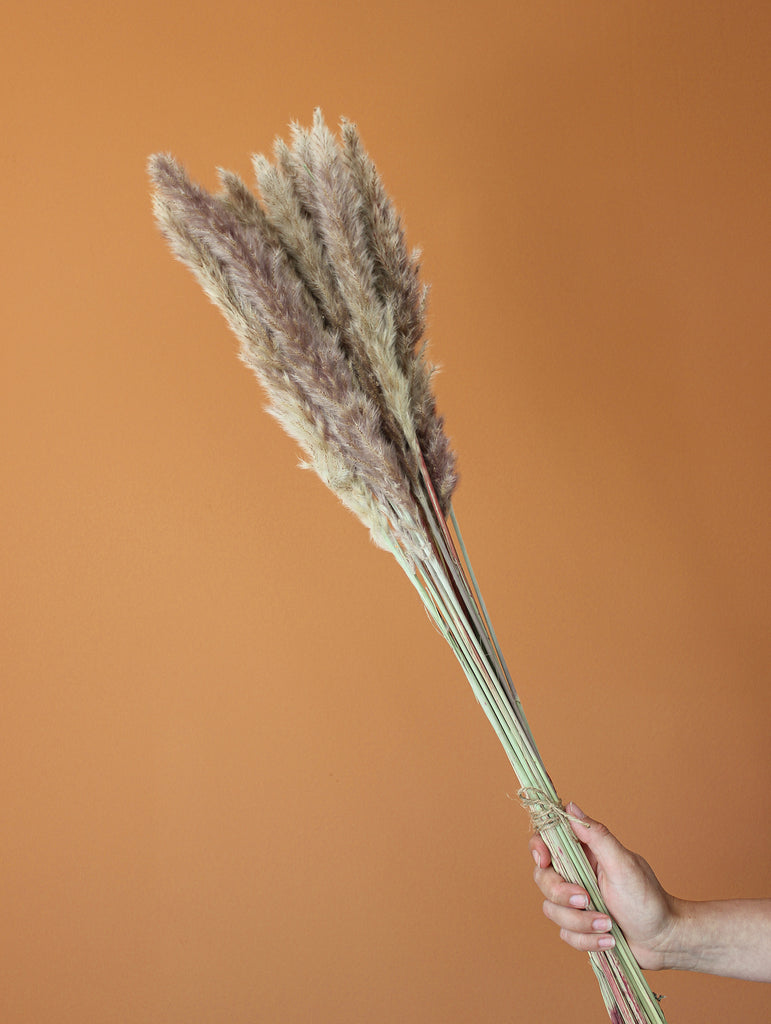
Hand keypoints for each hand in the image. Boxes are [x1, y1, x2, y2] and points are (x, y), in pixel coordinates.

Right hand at [529, 803, 677, 969]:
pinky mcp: (579, 927)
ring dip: (581, 922)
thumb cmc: (648, 898)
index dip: (538, 848)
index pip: (546, 842)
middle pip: (543, 879)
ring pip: (552, 910)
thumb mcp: (623, 864)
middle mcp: (575, 875)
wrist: (664, 940)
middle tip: (586, 899)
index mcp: (584, 855)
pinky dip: (588, 940)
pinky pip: (566, 935)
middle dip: (563, 894)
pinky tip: (609, 940)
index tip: (544, 860)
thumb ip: (596, 836)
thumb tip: (571, 806)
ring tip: (608, 924)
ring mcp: (575, 903)